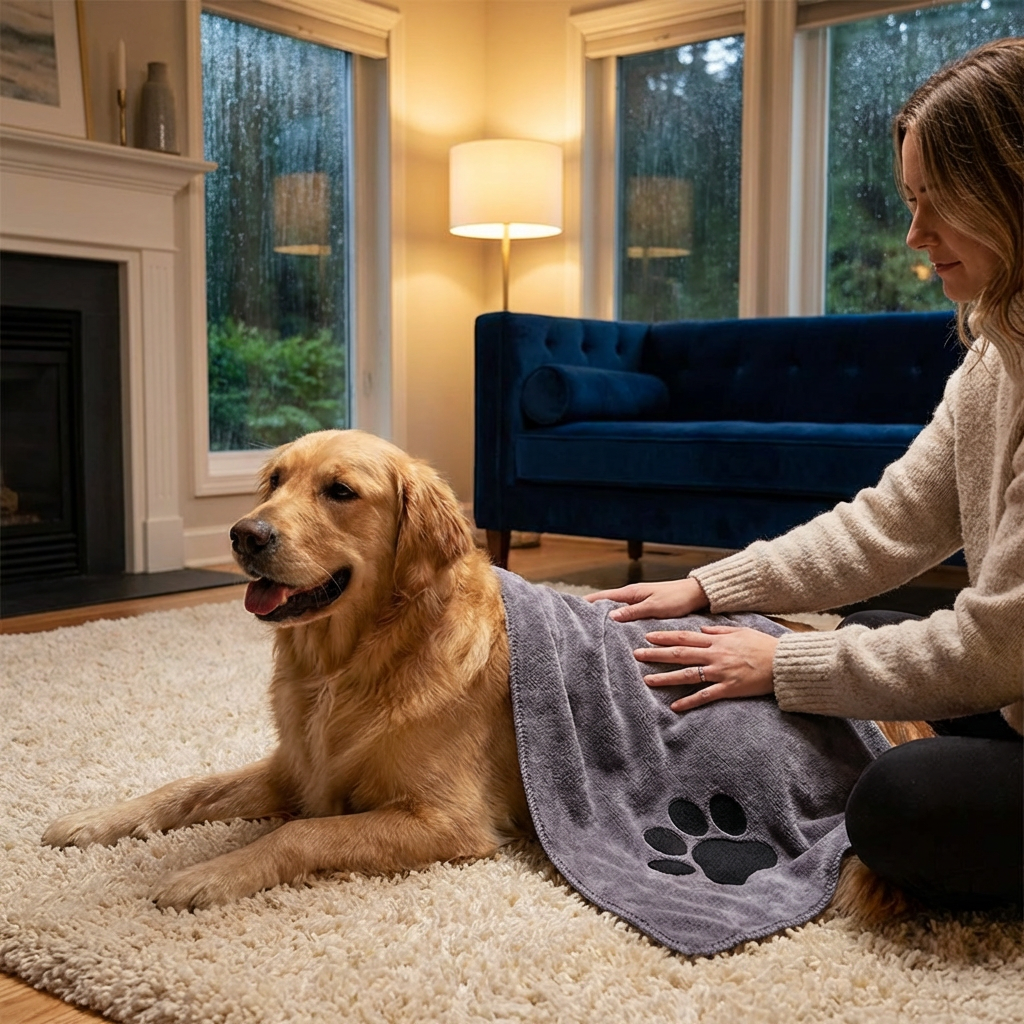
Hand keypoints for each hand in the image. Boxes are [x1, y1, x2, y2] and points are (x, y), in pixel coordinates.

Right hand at [584, 577, 708, 621]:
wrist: (696, 594)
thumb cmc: (677, 598)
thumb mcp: (654, 607)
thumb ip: (633, 612)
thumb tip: (610, 616)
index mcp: (631, 592)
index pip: (602, 597)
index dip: (587, 602)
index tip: (571, 608)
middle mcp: (632, 596)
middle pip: (606, 604)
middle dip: (592, 612)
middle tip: (577, 624)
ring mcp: (638, 602)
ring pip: (616, 610)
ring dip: (605, 618)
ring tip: (592, 630)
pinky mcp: (645, 608)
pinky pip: (627, 615)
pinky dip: (619, 620)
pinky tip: (616, 630)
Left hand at [635, 625, 777, 712]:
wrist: (782, 662)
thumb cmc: (763, 645)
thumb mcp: (740, 631)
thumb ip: (719, 631)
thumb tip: (702, 631)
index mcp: (716, 641)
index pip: (684, 638)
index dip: (665, 637)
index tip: (648, 637)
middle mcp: (714, 656)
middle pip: (680, 654)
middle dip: (657, 655)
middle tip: (637, 655)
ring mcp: (720, 673)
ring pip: (687, 675)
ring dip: (666, 678)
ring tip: (648, 680)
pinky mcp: (728, 689)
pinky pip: (705, 696)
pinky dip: (689, 701)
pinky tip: (675, 706)